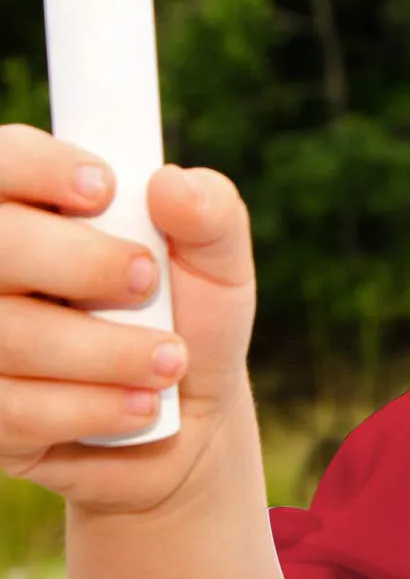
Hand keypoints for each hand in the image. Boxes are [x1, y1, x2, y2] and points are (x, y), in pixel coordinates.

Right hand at [0, 124, 258, 517]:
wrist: (188, 417)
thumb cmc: (191, 318)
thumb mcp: (218, 262)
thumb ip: (210, 214)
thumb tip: (172, 183)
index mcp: (35, 211)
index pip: (2, 160)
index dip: (39, 168)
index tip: (104, 190)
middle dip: (83, 264)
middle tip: (147, 282)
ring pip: (8, 334)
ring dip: (108, 352)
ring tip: (169, 362)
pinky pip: (11, 409)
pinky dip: (93, 407)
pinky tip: (139, 406)